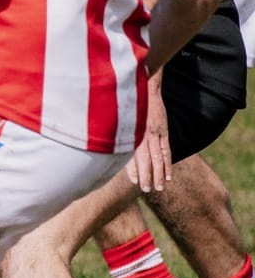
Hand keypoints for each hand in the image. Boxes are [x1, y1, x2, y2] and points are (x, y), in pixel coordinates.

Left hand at [123, 74, 171, 191]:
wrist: (144, 87)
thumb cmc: (126, 106)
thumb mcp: (118, 119)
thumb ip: (117, 136)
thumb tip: (109, 153)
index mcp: (130, 132)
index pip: (131, 155)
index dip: (133, 169)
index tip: (134, 182)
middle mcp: (142, 134)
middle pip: (145, 159)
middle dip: (145, 175)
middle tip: (146, 189)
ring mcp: (154, 133)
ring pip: (157, 157)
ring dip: (158, 174)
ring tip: (159, 188)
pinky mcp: (163, 131)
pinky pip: (167, 150)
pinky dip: (168, 164)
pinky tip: (168, 175)